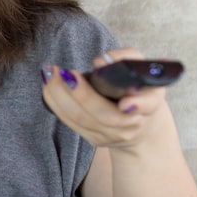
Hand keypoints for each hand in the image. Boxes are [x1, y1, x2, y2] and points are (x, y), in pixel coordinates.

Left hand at [41, 48, 169, 153]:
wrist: (141, 123)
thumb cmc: (139, 88)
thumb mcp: (142, 68)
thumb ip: (127, 58)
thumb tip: (100, 62)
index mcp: (149, 103)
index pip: (146, 106)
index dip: (137, 105)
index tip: (124, 103)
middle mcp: (132, 124)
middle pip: (105, 115)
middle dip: (81, 94)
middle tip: (63, 72)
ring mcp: (112, 136)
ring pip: (83, 120)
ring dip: (61, 96)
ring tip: (50, 74)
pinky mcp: (95, 139)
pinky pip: (72, 123)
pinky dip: (56, 104)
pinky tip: (47, 86)